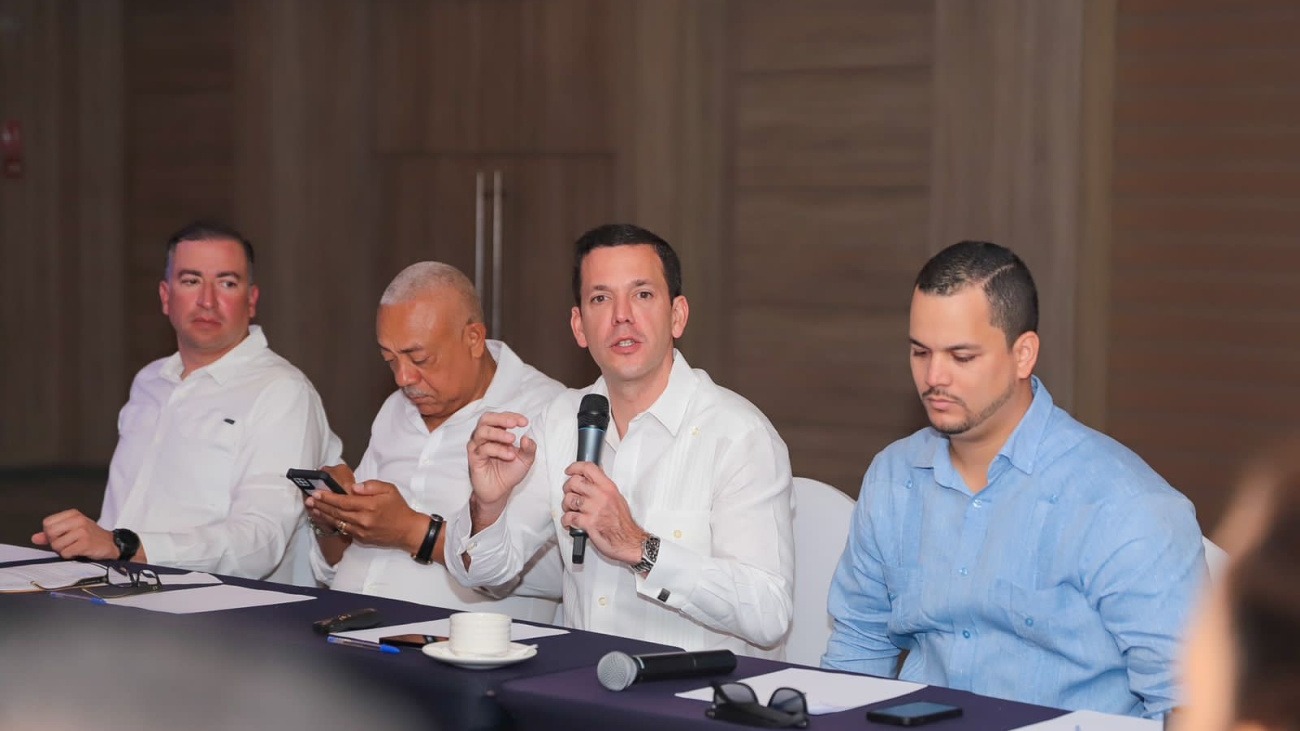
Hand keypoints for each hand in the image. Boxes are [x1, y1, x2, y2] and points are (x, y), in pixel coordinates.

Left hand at [32, 509, 121, 560]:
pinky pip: (65, 553)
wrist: (111, 544)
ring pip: (57, 545)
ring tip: (74, 547)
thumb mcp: (71, 530)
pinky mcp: (85, 543)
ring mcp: (82, 531)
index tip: (61, 536)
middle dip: (55, 542)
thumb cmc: (90, 537)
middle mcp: (78, 520)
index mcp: (73, 514)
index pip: (47, 523)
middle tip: (67, 543)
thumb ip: (51, 534)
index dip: (50, 533)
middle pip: (50, 533)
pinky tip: (78, 552)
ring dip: (63, 551)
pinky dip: (70, 556)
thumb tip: (35, 538)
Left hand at [307, 479, 426, 553]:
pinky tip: (326, 518)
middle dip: (322, 505)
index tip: (317, 493)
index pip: (344, 501)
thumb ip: (371, 486)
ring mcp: (361, 531)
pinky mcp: (361, 538)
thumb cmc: (398, 508)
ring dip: (323, 515)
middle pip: (337, 512)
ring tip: (312, 508)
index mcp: (370, 506)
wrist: (407, 530)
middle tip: (309, 499)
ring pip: (337, 522)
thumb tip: (354, 488)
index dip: (329, 497)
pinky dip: (332, 523)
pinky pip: (343, 529)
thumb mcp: (390, 490)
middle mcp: (363, 519)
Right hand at [467, 411, 536, 530]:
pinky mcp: (474, 458)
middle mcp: (485, 436)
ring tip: (512, 441)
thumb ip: (529, 448)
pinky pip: (483, 449)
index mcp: (497, 432)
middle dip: (501, 419)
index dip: (512, 416)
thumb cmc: (510, 471)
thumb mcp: (525, 459)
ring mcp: (478, 446)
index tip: (525, 422)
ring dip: (499, 434)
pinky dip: (497, 449)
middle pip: (487, 418)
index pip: (501, 417)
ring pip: (483, 432)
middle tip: (514, 424)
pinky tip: (509, 455)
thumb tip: (527, 438)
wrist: (500, 491)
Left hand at [561, 462, 645, 564]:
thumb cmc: (623, 523)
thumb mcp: (617, 498)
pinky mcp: (588, 523)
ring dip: (566, 506)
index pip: (589, 468)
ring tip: (571, 510)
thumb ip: (604, 487)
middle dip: (567, 488)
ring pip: (569, 499)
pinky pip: (568, 517)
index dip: (575, 467)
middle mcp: (601, 496)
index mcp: (608, 488)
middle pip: (574, 482)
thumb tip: (594, 477)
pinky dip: (566, 521)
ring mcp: (594, 509)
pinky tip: (570, 522)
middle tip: (570, 493)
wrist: (629, 541)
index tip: (569, 471)